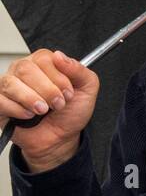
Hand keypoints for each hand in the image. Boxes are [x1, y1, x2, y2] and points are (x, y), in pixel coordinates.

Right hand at [0, 50, 97, 171]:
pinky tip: (28, 115)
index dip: (57, 77)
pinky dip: (17, 110)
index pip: (44, 58)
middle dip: (46, 90)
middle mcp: (23, 71)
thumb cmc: (70, 112)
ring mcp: (9, 86)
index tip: (68, 93)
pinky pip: (1, 101)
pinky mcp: (0, 103)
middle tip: (58, 104)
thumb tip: (59, 56)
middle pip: (25, 68)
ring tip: (43, 110)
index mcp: (44, 63)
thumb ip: (79, 70)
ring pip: (11, 83)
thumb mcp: (87, 89)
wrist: (60, 139)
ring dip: (31, 100)